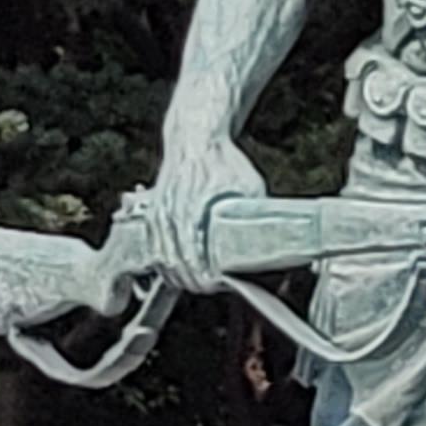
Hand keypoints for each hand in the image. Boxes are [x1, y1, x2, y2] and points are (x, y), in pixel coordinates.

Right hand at [146, 129, 264, 288]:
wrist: (195, 138)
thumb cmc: (223, 161)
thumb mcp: (249, 186)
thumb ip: (255, 214)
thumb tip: (274, 239)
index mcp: (192, 212)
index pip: (193, 257)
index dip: (205, 276)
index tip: (217, 284)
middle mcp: (170, 216)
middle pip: (175, 263)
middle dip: (192, 280)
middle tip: (210, 287)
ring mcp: (158, 216)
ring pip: (161, 258)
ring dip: (176, 275)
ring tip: (196, 283)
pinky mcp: (152, 214)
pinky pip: (153, 247)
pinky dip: (164, 262)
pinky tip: (176, 270)